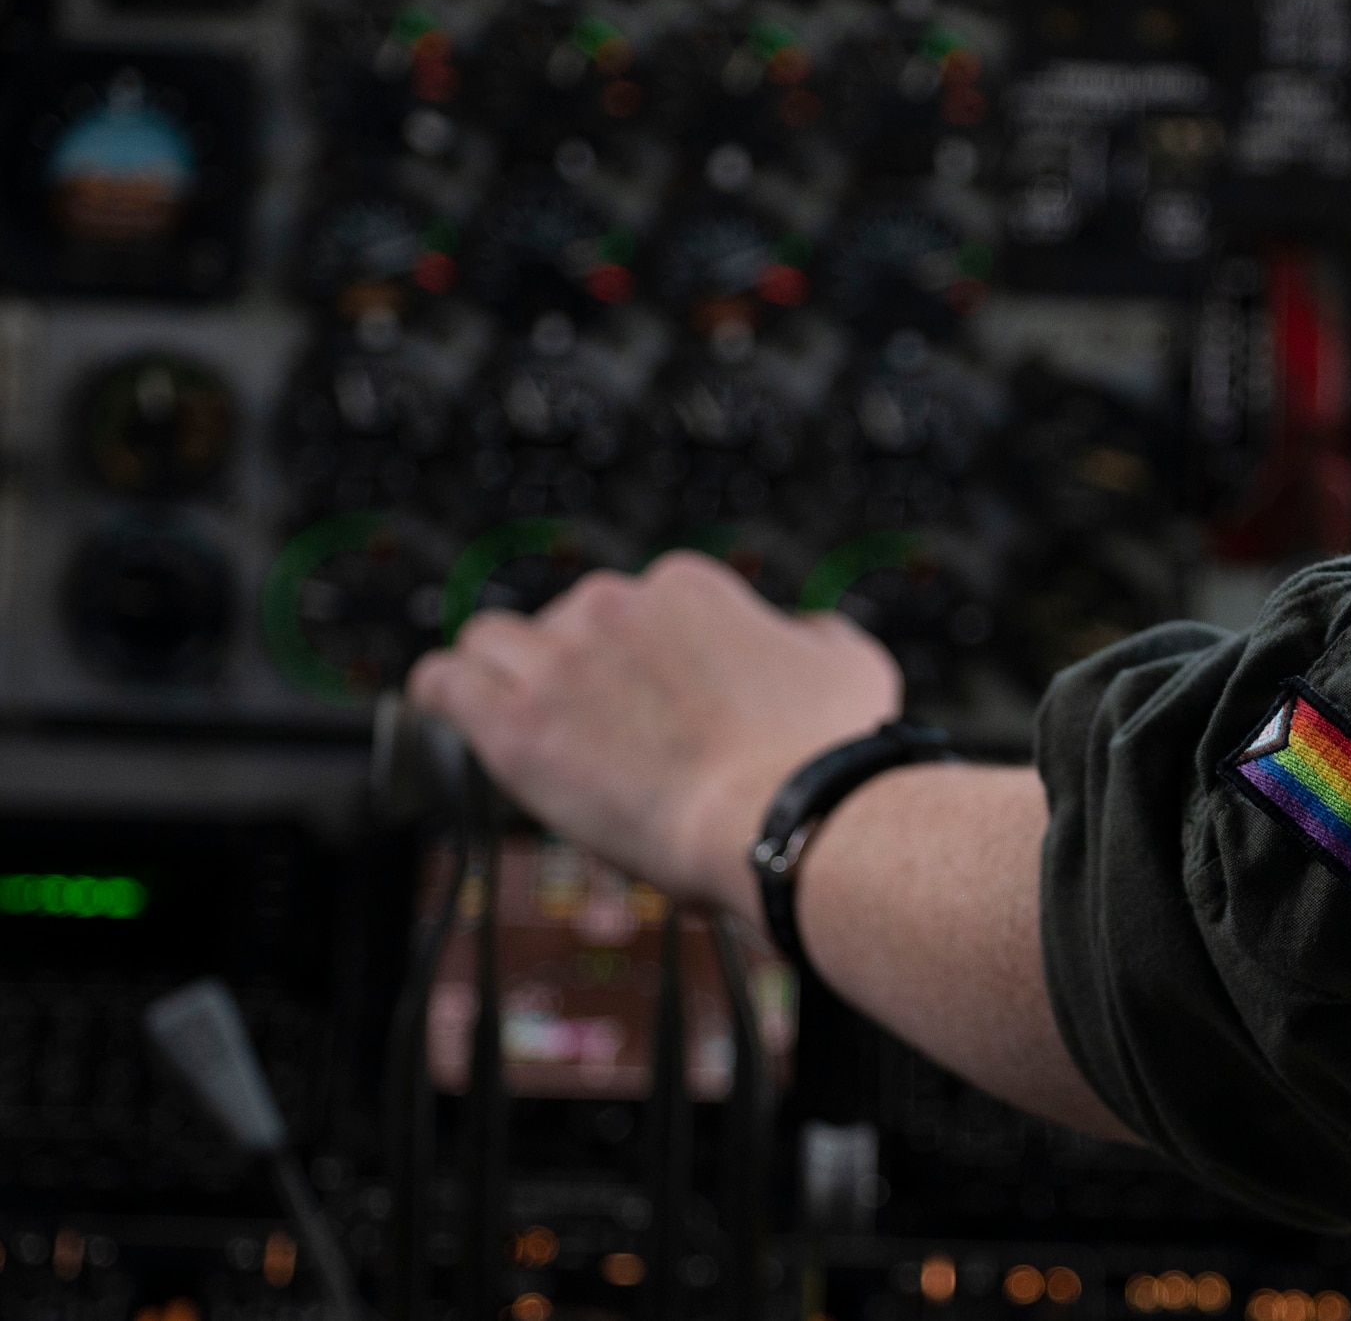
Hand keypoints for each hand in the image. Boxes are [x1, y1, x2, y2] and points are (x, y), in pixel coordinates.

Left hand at [406, 551, 901, 915]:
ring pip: (495, 641)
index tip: (656, 703)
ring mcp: (559, 661)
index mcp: (684, 586)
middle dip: (580, 668)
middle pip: (567, 621)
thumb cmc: (823, 754)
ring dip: (504, 671)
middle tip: (603, 728)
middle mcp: (613, 604)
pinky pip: (445, 681)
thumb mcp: (853, 664)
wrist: (786, 818)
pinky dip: (444, 692)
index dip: (644, 658)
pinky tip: (452, 709)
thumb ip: (816, 634)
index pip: (639, 606)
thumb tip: (802, 631)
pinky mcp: (517, 725)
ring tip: (516, 712)